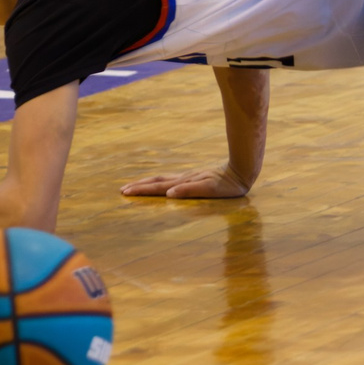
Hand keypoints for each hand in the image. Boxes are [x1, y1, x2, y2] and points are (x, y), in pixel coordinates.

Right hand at [120, 166, 248, 199]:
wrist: (241, 170)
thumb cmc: (227, 184)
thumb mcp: (209, 189)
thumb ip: (189, 190)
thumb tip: (168, 194)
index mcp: (184, 182)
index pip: (158, 186)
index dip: (141, 189)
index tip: (125, 192)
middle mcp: (183, 179)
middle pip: (156, 181)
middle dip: (139, 186)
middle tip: (122, 190)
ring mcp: (188, 177)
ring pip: (163, 179)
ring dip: (147, 183)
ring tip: (135, 186)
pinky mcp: (195, 178)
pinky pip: (172, 180)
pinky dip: (161, 183)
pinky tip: (161, 186)